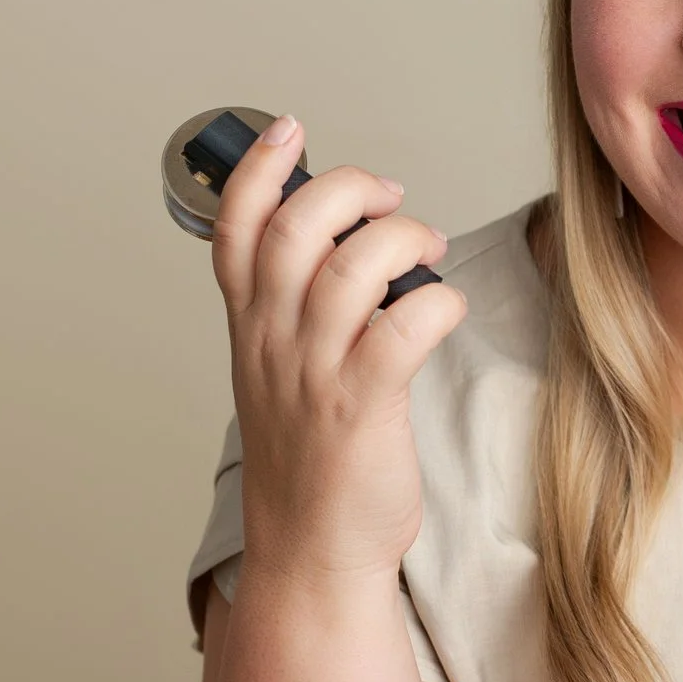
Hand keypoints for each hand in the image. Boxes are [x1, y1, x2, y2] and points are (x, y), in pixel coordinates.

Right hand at [211, 116, 464, 586]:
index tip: (288, 130)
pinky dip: (436, 302)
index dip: (258, 169)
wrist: (314, 551)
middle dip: (348, 190)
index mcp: (250, 328)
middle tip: (391, 198)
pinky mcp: (362, 406)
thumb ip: (300, 311)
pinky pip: (403, 328)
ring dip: (402, 239)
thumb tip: (354, 245)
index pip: (236, 229)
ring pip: (351, 268)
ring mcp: (314, 373)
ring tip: (429, 248)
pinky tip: (446, 310)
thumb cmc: (313, 462)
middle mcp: (274, 342)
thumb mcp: (282, 375)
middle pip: (296, 230)